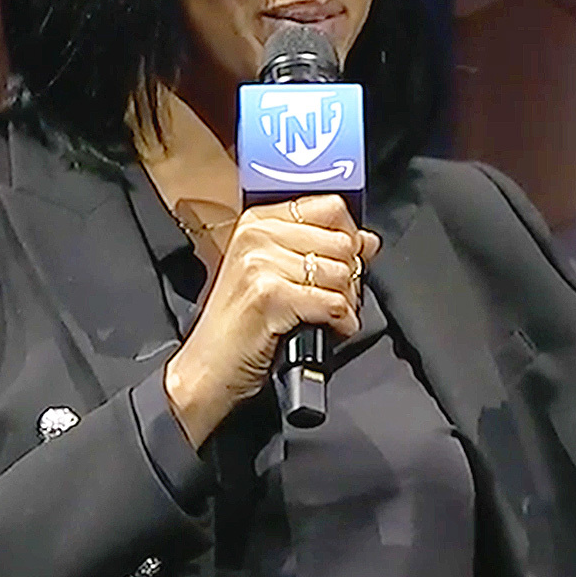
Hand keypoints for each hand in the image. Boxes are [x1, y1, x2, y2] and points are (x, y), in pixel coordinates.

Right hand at [164, 194, 380, 447]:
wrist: (207, 369)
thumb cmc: (240, 325)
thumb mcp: (276, 275)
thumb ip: (320, 249)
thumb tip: (368, 240)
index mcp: (258, 221)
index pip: (331, 207)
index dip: (350, 237)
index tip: (347, 261)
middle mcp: (256, 235)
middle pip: (341, 241)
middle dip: (350, 276)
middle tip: (336, 299)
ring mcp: (260, 263)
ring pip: (340, 273)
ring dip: (346, 302)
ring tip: (328, 317)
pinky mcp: (269, 296)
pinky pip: (332, 302)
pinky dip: (341, 322)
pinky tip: (330, 329)